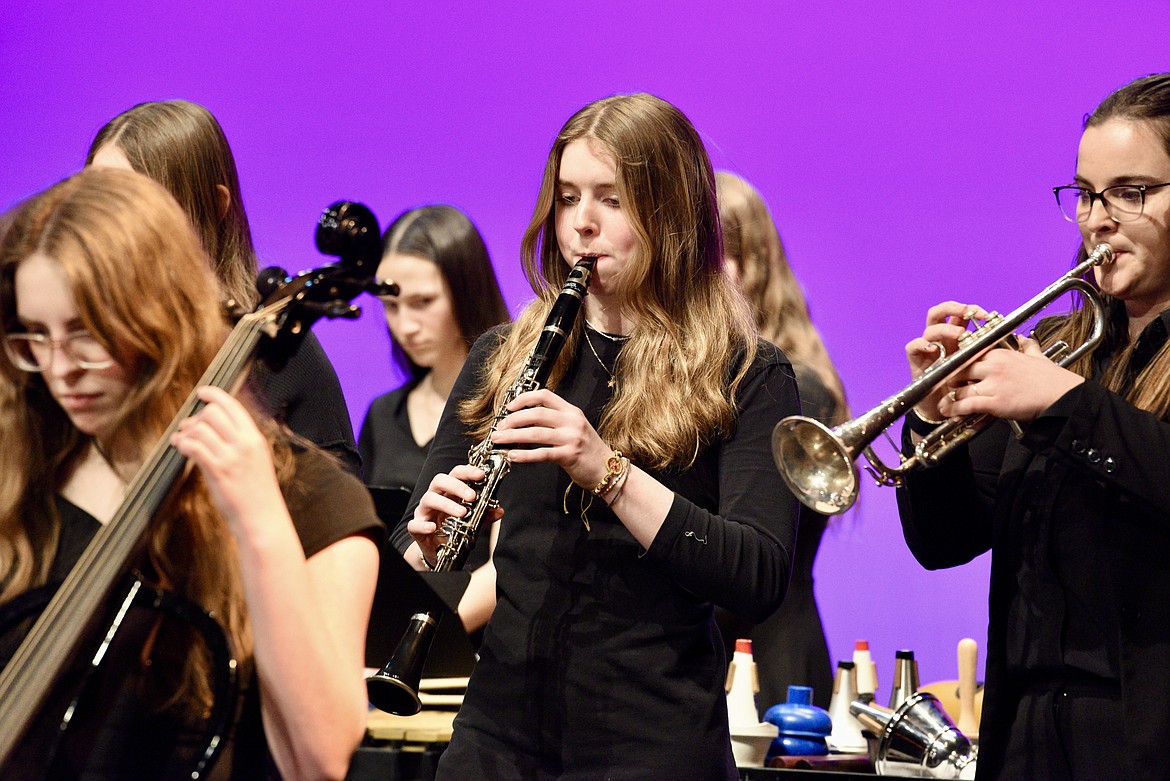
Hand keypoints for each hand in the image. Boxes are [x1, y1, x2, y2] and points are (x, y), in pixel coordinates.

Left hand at [170, 386, 280, 533]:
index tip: (202, 392)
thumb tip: (217, 426)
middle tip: (189, 426)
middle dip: (196, 417)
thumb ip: (241, 441)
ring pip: (200, 429)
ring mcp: (231, 457)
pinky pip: (194, 447)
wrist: (262, 519)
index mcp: (255, 438)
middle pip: (213, 413)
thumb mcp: (257, 460)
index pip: (233, 406)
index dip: (215, 395)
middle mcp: (244, 444)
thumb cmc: (258, 492)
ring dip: (185, 431)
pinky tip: (179, 447)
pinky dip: (182, 443)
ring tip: (180, 438)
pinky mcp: (217, 471)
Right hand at [409, 464, 503, 565]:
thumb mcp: (473, 523)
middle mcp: (435, 497)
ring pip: (429, 499)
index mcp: (449, 492)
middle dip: (457, 486)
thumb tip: (499, 511)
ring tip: (462, 513)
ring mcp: (424, 511)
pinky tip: (433, 528)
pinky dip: (423, 525)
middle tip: (472, 496)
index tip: (481, 474)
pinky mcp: (416, 527)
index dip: (468, 472)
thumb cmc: (455, 530)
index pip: (456, 474)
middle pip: (440, 481)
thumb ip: (485, 516)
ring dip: (446, 504)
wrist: (439, 551)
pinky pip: (415, 524)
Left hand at [489, 389, 612, 489]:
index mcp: (571, 412)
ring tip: (499, 440)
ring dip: (513, 436)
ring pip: (535, 433)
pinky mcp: (569, 455)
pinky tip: (512, 456)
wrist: (608, 469)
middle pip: (536, 414)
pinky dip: (524, 455)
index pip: (545, 396)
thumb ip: (555, 421)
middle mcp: (571, 421)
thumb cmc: (588, 451)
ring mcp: (571, 438)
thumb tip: (525, 421)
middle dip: (513, 420)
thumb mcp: (575, 428)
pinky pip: (542, 453)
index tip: (510, 407)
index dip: (524, 399)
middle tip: (500, 428)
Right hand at [904, 301, 989, 420]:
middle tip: (968, 313)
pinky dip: (921, 344)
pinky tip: (933, 348)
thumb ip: (993, 353)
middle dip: (954, 309)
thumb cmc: (962, 387)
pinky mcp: (916, 360)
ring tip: (958, 335)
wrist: (944, 407)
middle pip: (940, 313)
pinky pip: (912, 347)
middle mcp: (940, 340)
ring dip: (945, 329)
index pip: (959, 315)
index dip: (971, 310)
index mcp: (955, 337)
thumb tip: (1021, 340)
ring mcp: (927, 349)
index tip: (986, 315)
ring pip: (930, 328)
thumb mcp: (980, 367)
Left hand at [938, 337, 1084, 421]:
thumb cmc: (1050, 377)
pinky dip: (955, 409)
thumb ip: (1027, 346)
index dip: (958, 365)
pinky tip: (948, 412)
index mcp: (1000, 354)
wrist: (1062, 395)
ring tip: (942, 404)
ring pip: (960, 389)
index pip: (969, 355)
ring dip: (949, 398)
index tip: (951, 371)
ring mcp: (993, 384)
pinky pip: (967, 405)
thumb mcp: (1036, 356)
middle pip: (959, 371)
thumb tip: (1026, 339)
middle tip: (944, 389)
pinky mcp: (995, 402)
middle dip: (950, 381)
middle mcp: (993, 366)